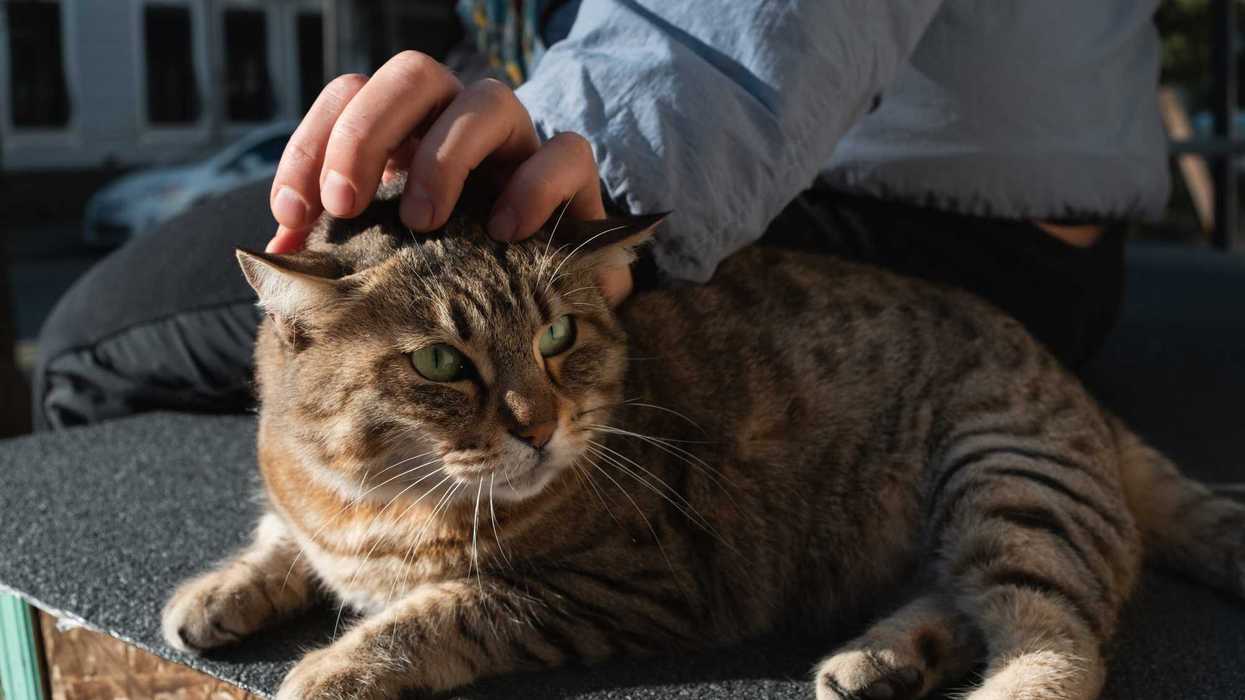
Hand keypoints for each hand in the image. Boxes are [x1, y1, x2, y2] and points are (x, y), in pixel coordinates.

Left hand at [267, 51, 631, 302]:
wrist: (541, 290)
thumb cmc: (451, 263)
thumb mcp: (385, 252)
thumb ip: (336, 244)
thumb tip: (279, 257)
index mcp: (407, 128)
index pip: (350, 96)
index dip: (312, 146)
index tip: (295, 215)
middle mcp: (460, 118)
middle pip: (413, 74)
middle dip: (368, 134)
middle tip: (345, 205)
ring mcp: (519, 139)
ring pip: (487, 99)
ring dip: (443, 158)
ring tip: (423, 222)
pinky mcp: (571, 171)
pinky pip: (564, 151)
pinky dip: (532, 187)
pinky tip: (504, 232)